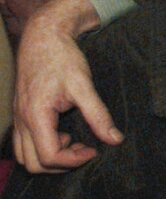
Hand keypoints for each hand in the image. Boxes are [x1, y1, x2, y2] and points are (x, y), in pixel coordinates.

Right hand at [13, 0, 122, 172]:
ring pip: (25, 155)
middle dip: (61, 163)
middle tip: (85, 149)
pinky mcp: (21, 112)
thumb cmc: (62, 57)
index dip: (73, 160)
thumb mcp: (84, 85)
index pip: (49, 156)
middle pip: (33, 163)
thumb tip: (114, 139)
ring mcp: (18, 117)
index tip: (94, 150)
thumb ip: (98, 115)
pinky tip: (62, 131)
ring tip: (73, 140)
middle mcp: (21, 120)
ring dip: (49, 157)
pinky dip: (42, 146)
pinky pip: (24, 142)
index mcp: (35, 116)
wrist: (44, 35)